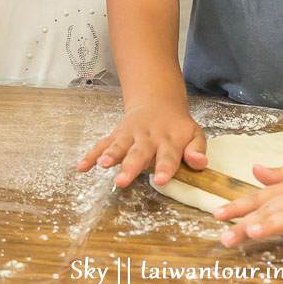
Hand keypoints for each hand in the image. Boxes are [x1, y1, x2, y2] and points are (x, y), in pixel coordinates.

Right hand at [77, 103, 206, 187]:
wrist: (158, 102)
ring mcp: (130, 135)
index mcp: (169, 140)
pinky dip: (91, 154)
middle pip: (139, 153)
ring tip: (102, 165)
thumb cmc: (177, 126)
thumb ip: (197, 149)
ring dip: (109, 155)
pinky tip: (82, 166)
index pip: (168, 156)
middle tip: (122, 181)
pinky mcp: (117, 135)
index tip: (161, 180)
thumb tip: (199, 164)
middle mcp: (148, 137)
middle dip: (130, 167)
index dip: (165, 168)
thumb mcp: (195, 134)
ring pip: (118, 146)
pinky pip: (102, 144)